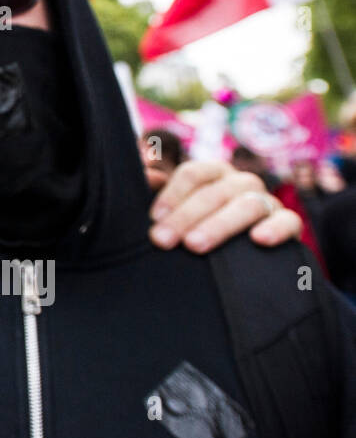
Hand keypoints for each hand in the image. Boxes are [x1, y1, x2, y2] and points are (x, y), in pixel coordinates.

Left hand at [148, 160, 300, 253]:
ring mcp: (267, 201)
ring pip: (247, 204)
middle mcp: (241, 182)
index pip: (194, 173)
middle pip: (216, 192)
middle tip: (162, 239)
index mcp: (213, 174)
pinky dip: (276, 228)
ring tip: (195, 245)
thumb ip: (156, 190)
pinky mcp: (289, 224)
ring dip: (219, 225)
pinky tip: (258, 240)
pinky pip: (290, 221)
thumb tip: (148, 174)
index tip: (153, 218)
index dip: (172, 194)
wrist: (237, 263)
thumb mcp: (173, 210)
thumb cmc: (195, 228)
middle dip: (185, 216)